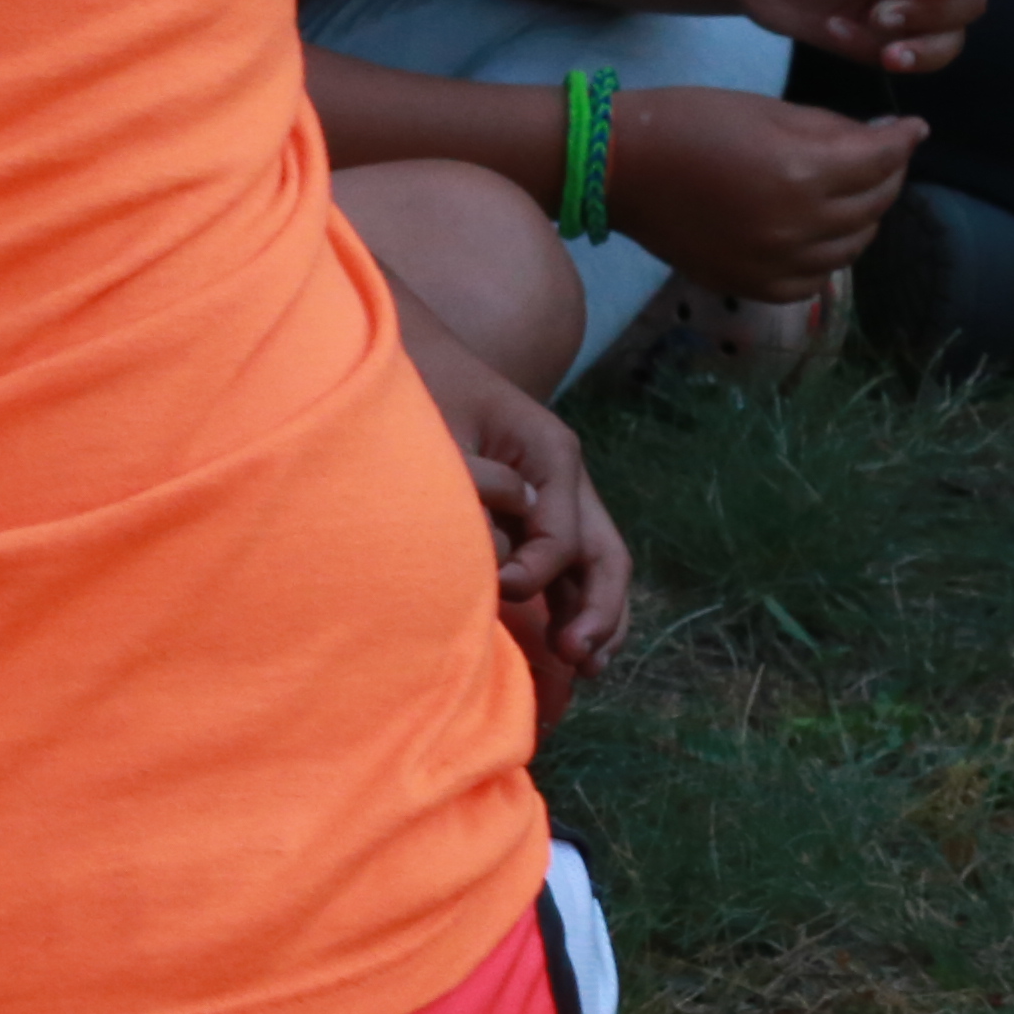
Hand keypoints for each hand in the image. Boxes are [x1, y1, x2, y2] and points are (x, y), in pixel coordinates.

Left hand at [401, 326, 628, 729]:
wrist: (409, 347)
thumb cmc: (422, 385)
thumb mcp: (442, 434)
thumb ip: (473, 490)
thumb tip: (499, 558)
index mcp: (552, 453)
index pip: (562, 532)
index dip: (539, 569)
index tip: (506, 589)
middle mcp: (564, 476)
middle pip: (604, 554)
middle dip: (597, 609)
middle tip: (577, 658)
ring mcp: (556, 495)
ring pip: (597, 565)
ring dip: (596, 614)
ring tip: (587, 666)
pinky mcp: (533, 511)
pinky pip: (571, 565)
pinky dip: (574, 602)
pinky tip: (566, 648)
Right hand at [607, 84, 918, 304]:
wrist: (615, 167)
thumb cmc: (686, 122)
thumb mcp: (766, 109)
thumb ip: (832, 128)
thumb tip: (886, 136)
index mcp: (803, 171)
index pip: (882, 159)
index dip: (902, 138)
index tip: (911, 127)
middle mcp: (800, 224)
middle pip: (875, 202)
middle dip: (885, 173)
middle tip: (879, 156)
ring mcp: (780, 261)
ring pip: (854, 243)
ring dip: (860, 215)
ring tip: (846, 192)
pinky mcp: (758, 284)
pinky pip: (818, 276)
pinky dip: (826, 253)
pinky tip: (812, 230)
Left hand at [728, 0, 995, 74]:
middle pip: (970, 4)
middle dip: (933, 15)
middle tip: (883, 11)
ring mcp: (907, 7)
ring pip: (947, 41)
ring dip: (922, 49)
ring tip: (882, 47)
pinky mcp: (877, 36)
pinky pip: (899, 56)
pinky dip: (876, 51)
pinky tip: (835, 28)